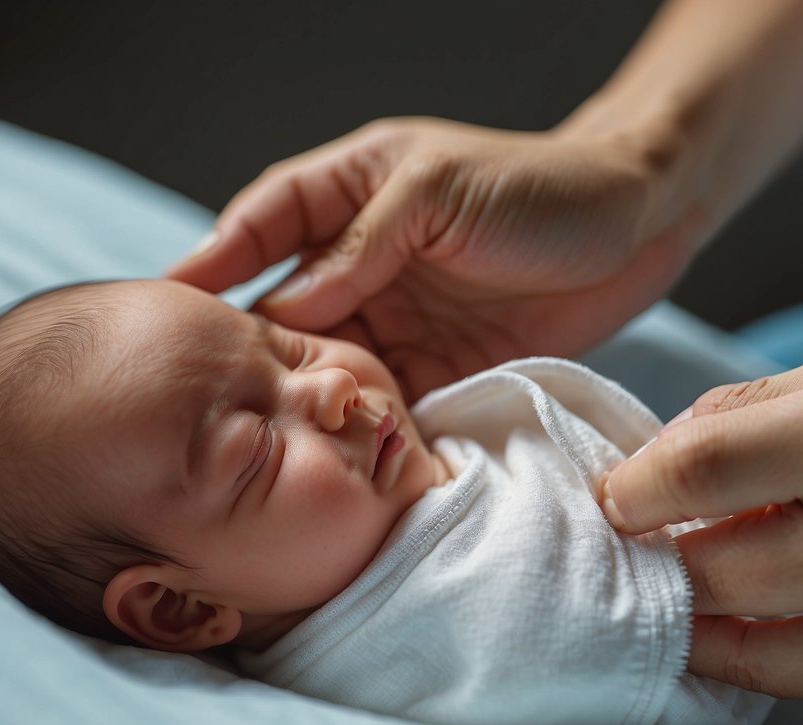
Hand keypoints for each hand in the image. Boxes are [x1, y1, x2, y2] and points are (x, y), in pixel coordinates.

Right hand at [165, 117, 707, 399]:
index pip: (260, 225)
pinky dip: (366, 431)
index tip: (164, 310)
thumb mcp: (439, 191)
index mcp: (351, 193)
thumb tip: (286, 304)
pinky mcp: (443, 366)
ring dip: (308, 401)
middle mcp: (364, 260)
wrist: (638, 228)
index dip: (211, 264)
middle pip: (285, 308)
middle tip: (207, 400)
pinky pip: (389, 404)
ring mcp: (401, 318)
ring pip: (331, 364)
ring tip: (270, 444)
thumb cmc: (539, 186)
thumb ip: (360, 243)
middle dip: (251, 351)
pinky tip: (341, 460)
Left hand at [601, 353, 802, 702]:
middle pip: (698, 563)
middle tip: (631, 534)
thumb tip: (651, 461)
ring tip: (670, 568)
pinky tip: (712, 617)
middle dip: (644, 550)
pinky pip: (768, 675)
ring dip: (677, 600)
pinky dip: (723, 646)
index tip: (609, 492)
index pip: (693, 472)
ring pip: (722, 629)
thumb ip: (739, 411)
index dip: (626, 486)